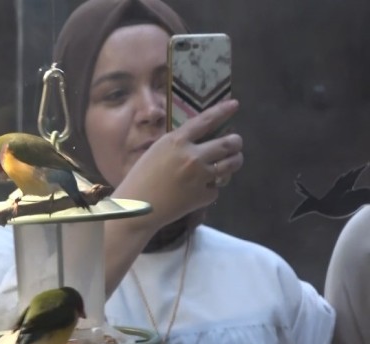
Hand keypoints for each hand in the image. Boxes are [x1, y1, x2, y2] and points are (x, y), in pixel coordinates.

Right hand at [114, 99, 243, 232]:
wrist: (136, 209)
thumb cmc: (139, 178)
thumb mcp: (156, 152)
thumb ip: (178, 144)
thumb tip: (200, 140)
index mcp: (176, 141)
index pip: (206, 120)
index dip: (222, 111)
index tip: (234, 105)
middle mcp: (192, 156)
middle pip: (228, 143)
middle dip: (236, 141)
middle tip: (235, 143)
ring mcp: (201, 177)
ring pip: (232, 164)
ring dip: (234, 161)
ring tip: (230, 162)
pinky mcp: (204, 195)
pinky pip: (217, 187)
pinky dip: (212, 187)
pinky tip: (201, 189)